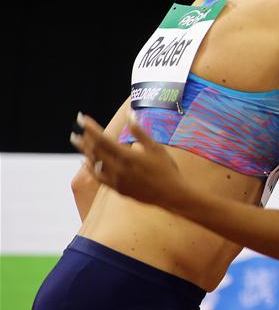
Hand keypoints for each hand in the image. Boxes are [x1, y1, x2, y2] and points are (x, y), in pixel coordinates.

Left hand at [70, 112, 188, 210]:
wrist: (171, 194)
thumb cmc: (166, 169)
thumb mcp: (156, 148)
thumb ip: (140, 132)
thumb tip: (130, 114)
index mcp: (127, 156)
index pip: (103, 139)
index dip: (91, 128)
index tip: (82, 119)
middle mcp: (118, 168)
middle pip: (95, 151)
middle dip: (84, 139)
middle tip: (75, 130)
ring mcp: (116, 180)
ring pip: (94, 164)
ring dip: (85, 152)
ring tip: (78, 143)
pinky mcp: (117, 189)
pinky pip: (98, 177)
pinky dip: (90, 168)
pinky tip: (86, 162)